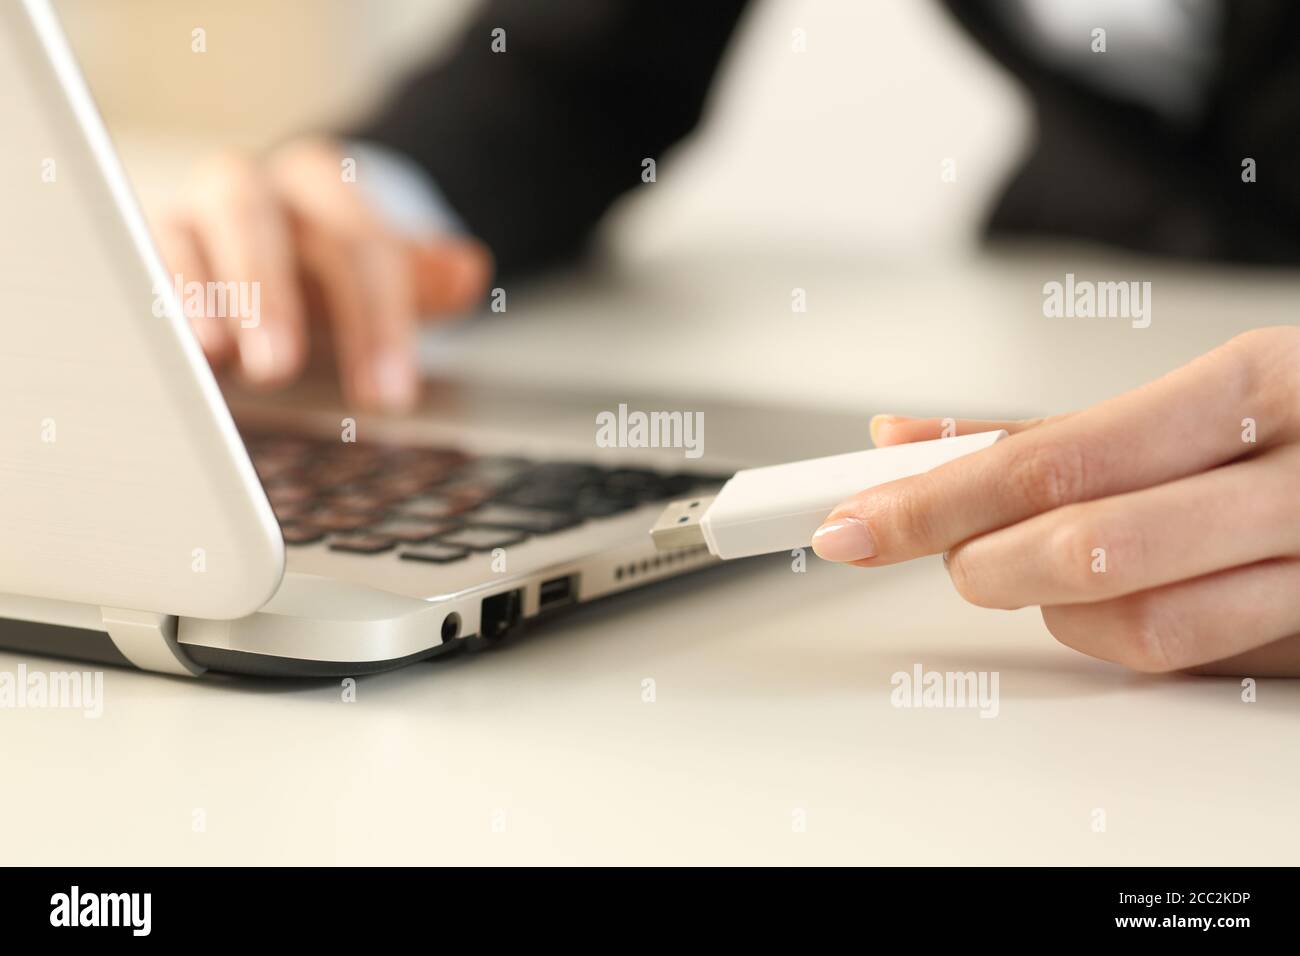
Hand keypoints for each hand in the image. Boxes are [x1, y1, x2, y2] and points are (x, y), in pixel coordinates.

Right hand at [152, 138, 491, 409]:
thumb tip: (467, 272)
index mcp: (322, 184)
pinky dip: (157, 304)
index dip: (375, 320)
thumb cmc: (336, 268)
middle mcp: (252, 187)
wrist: (281, 240)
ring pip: (186, 234)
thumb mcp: (391, 272)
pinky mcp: (150, 248)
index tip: (388, 396)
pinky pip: (142, 265)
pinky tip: (174, 352)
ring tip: (215, 358)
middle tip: (280, 370)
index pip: (356, 245)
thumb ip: (427, 277)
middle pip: (256, 219)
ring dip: (200, 295)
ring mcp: (192, 213)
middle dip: (268, 293)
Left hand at [812, 327, 1299, 676]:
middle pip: (1091, 549)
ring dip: (1056, 610)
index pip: (1053, 456)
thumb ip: (1053, 422)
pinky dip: (1128, 636)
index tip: (859, 522)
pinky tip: (1119, 599)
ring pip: (1142, 627)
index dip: (936, 499)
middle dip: (987, 562)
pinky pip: (1199, 662)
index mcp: (1254, 387)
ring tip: (1038, 570)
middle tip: (955, 552)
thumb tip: (911, 440)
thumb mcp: (1198, 389)